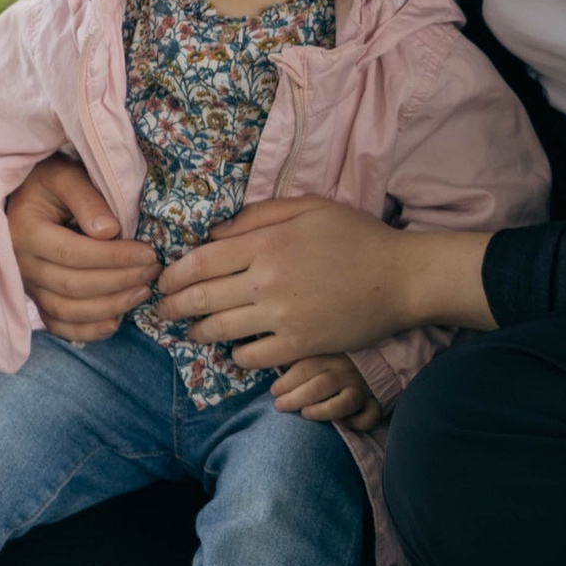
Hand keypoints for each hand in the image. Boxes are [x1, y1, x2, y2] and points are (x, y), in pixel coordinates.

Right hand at [8, 157, 156, 342]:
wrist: (26, 196)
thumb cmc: (50, 182)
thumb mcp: (66, 175)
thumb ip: (87, 200)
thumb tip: (110, 231)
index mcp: (25, 231)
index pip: (73, 253)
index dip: (114, 258)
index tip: (148, 253)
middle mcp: (20, 264)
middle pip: (73, 285)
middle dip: (119, 281)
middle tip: (153, 270)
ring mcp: (27, 286)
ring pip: (68, 310)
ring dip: (110, 306)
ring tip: (142, 291)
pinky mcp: (36, 299)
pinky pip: (59, 325)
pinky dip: (87, 330)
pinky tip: (116, 320)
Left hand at [153, 196, 490, 370]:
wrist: (401, 278)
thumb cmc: (356, 237)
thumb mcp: (309, 208)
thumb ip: (259, 215)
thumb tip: (215, 232)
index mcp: (266, 243)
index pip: (200, 262)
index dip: (173, 274)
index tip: (163, 281)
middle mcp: (266, 281)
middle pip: (200, 298)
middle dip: (173, 307)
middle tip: (164, 311)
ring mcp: (282, 317)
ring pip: (219, 330)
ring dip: (198, 332)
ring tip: (193, 331)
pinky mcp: (299, 345)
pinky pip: (251, 356)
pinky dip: (236, 354)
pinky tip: (236, 348)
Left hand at [273, 352, 381, 427]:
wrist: (369, 363)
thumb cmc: (329, 363)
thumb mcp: (314, 352)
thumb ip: (296, 357)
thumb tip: (271, 359)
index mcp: (332, 355)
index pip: (308, 366)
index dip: (287, 381)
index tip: (274, 391)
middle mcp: (348, 371)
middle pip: (322, 384)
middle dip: (296, 397)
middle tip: (279, 405)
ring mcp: (362, 388)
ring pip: (346, 401)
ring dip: (323, 410)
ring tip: (305, 414)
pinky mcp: (374, 404)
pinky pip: (370, 415)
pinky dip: (359, 422)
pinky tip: (344, 425)